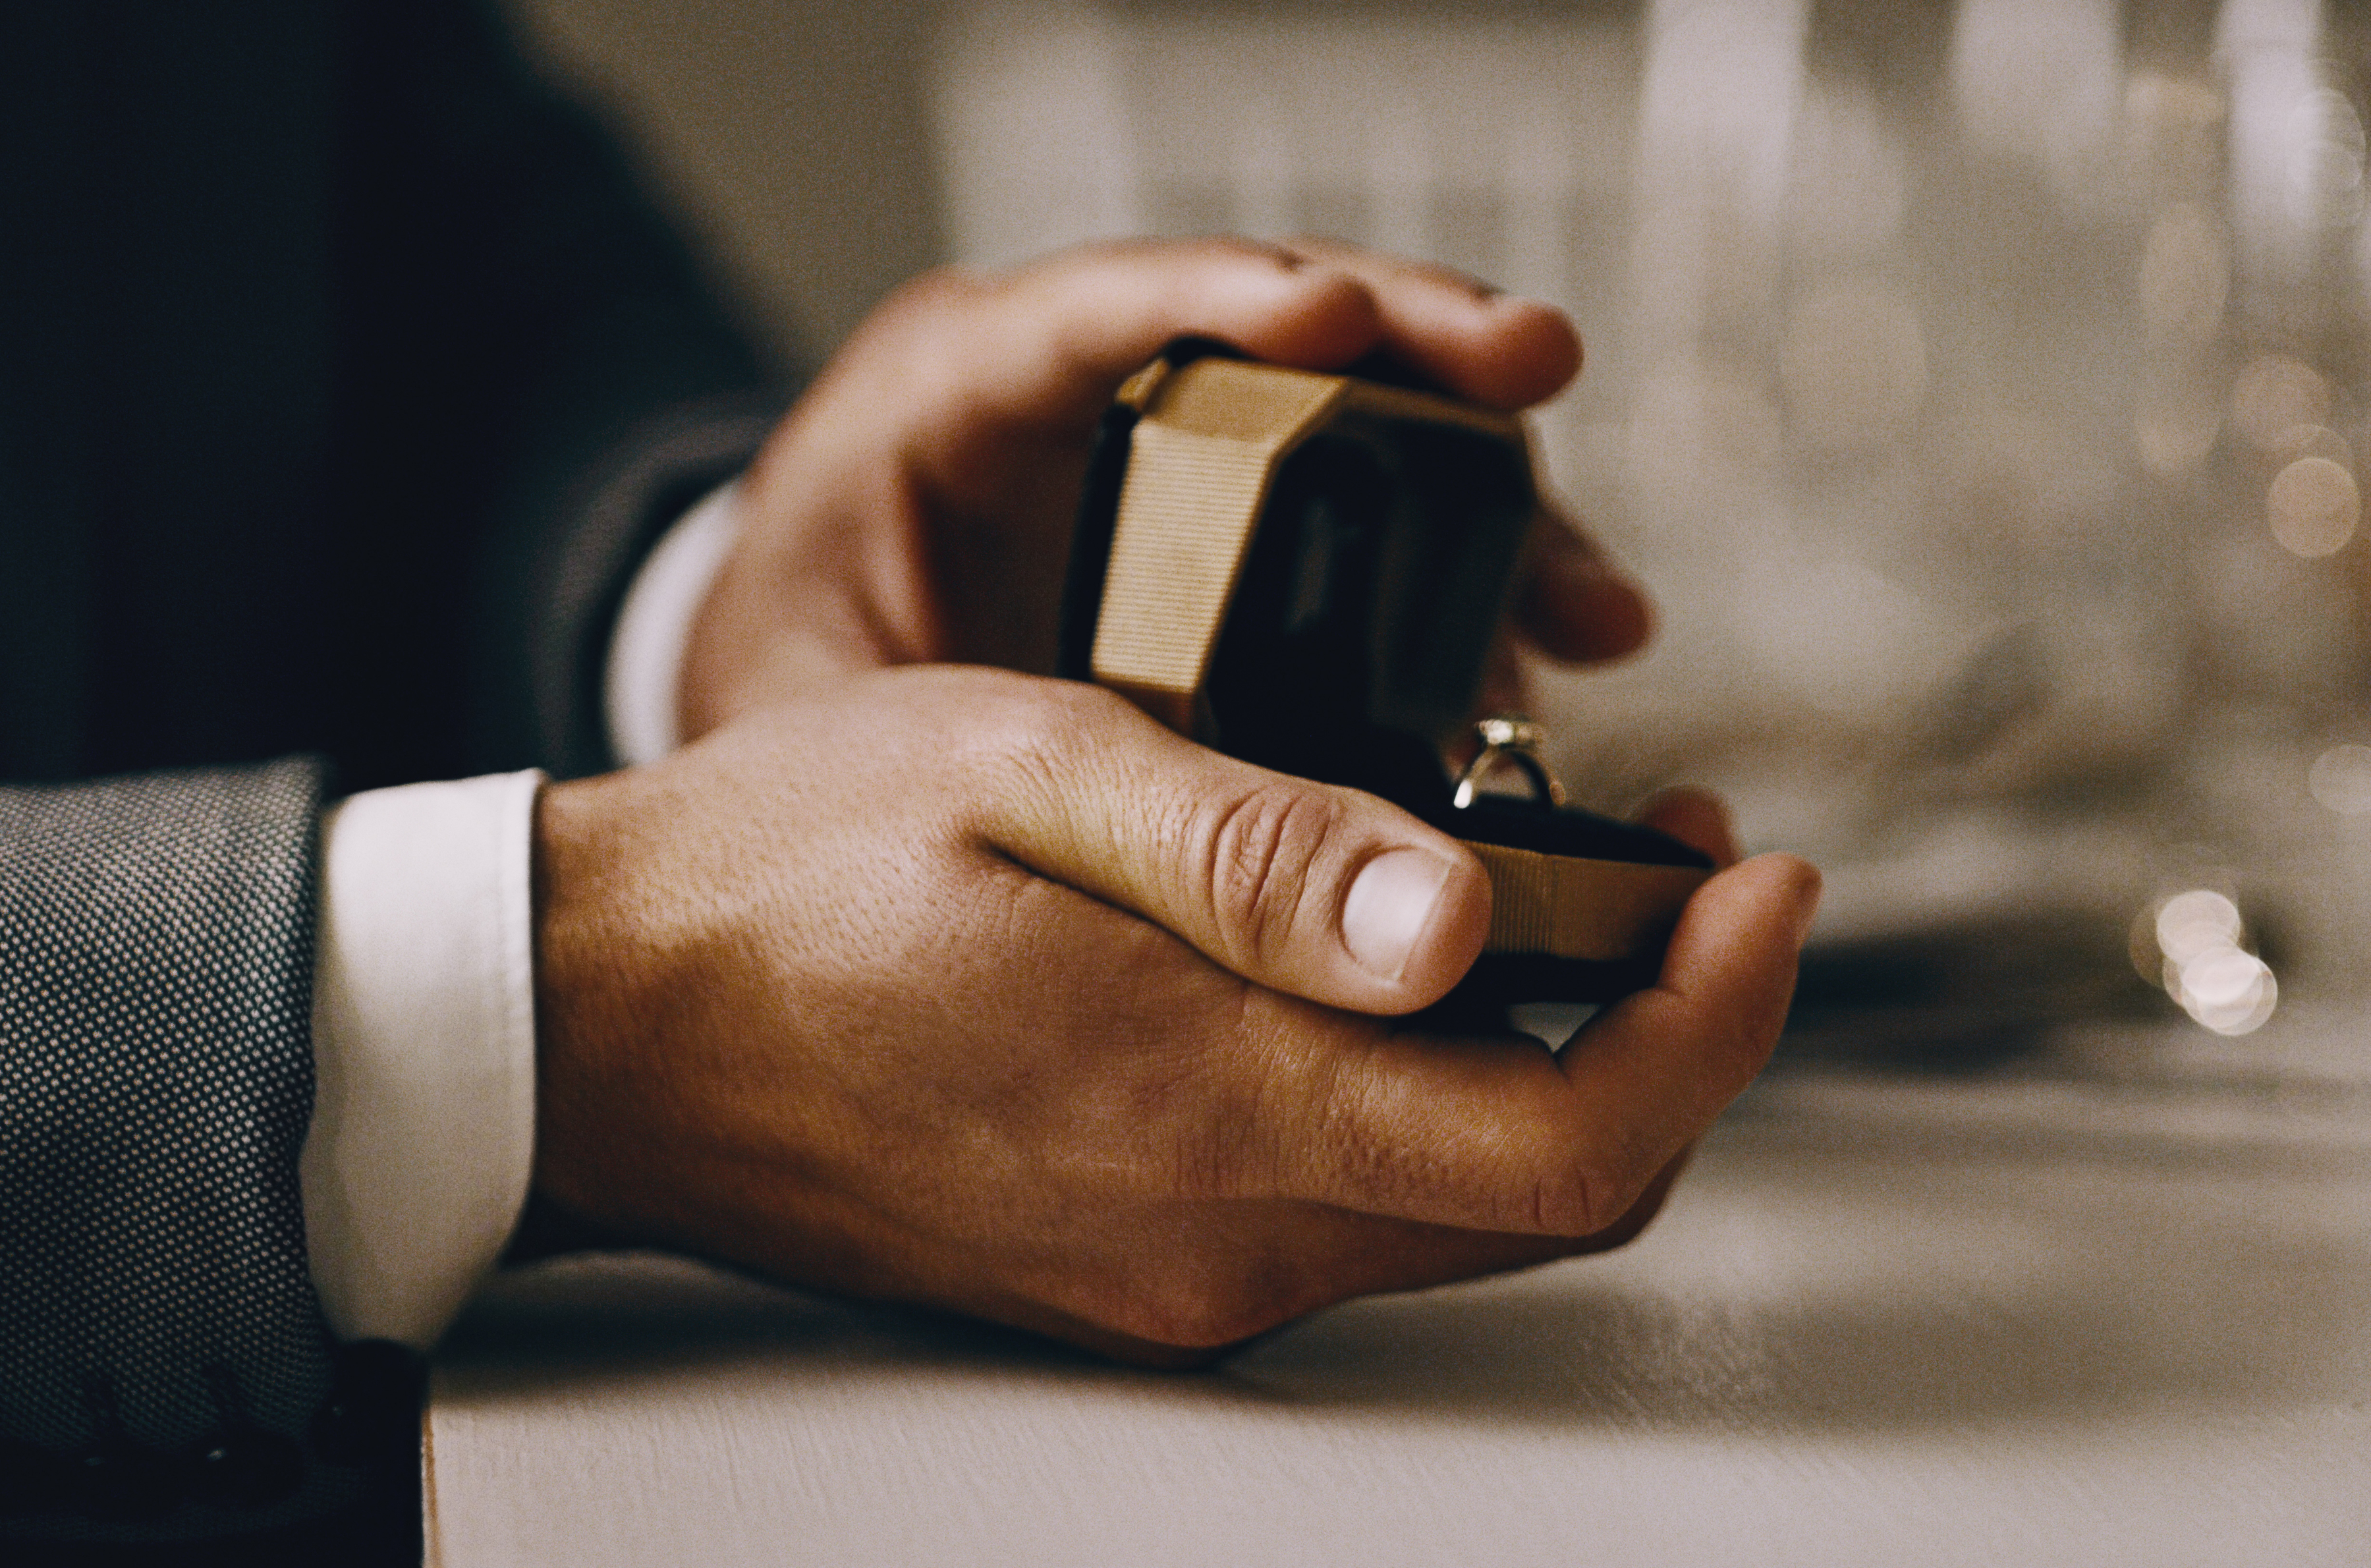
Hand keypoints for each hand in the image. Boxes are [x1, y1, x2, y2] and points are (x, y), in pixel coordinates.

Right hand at [531, 669, 1816, 1360]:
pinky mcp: (1133, 1275)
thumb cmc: (794, 868)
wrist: (612, 1021)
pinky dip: (1442, 1108)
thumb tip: (1466, 918)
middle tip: (1692, 874)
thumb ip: (1263, 853)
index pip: (1574, 1141)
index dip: (1718, 1018)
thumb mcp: (1034, 777)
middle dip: (1674, 1036)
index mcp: (1204, 1102)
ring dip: (1564, 1068)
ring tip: (1571, 899)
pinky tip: (1415, 984)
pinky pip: (1358, 1219)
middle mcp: (1213, 1238)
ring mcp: (1173, 1279)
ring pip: (1467, 1214)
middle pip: (1557, 1199)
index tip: (1759, 878)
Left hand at [680, 237, 1649, 738]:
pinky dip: (1471, 586)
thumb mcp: (802, 692)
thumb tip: (1054, 777)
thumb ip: (894, 709)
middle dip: (1427, 349)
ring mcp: (1196, 458)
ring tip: (1591, 604)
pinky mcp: (1254, 537)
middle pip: (1288, 328)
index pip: (1108, 301)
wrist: (801, 704)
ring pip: (1371, 425)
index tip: (1337, 313)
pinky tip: (1554, 647)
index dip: (1227, 293)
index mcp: (966, 383)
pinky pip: (1385, 532)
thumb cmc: (792, 675)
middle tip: (1538, 370)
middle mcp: (1103, 390)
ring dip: (1489, 499)